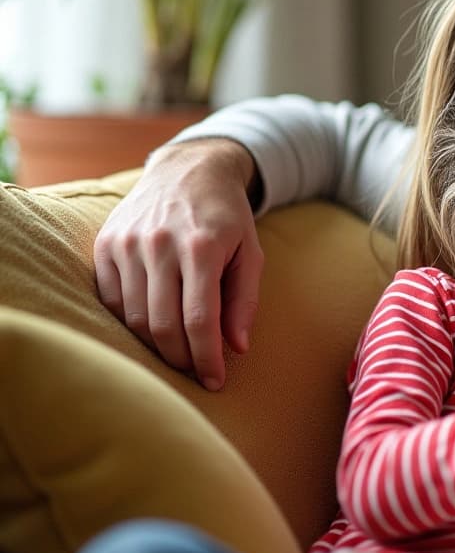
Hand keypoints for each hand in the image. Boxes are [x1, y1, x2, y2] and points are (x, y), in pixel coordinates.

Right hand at [93, 138, 262, 390]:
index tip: (216, 381)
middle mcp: (159, 244)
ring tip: (178, 354)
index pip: (199, 319)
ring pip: (133, 317)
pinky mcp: (104, 244)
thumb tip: (238, 348)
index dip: (207, 358)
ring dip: (155, 346)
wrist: (188, 170)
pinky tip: (151, 328)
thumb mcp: (251, 253)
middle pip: (163, 324)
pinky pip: (110, 299)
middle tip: (196, 372)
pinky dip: (129, 322)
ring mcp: (127, 243)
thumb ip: (245, 301)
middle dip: (181, 359)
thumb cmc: (227, 217)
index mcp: (202, 247)